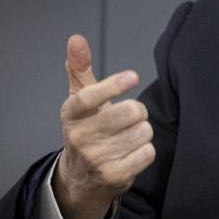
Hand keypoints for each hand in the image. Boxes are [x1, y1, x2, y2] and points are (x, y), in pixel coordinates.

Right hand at [54, 34, 155, 218]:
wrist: (80, 179)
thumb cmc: (85, 130)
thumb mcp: (79, 100)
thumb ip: (79, 68)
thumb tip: (76, 39)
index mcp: (71, 113)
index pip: (89, 97)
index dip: (112, 86)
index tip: (132, 76)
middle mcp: (80, 137)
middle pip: (129, 113)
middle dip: (137, 111)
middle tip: (130, 116)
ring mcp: (96, 159)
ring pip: (142, 132)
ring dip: (142, 131)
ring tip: (127, 136)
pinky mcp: (113, 176)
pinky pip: (147, 153)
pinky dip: (145, 151)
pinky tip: (130, 153)